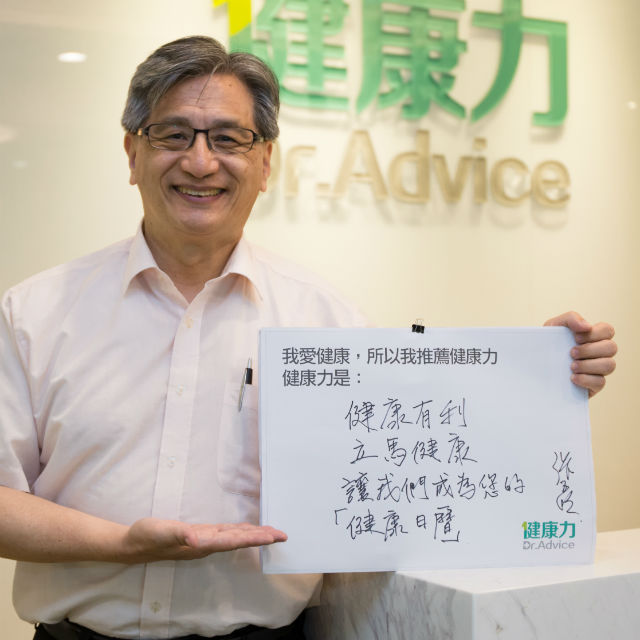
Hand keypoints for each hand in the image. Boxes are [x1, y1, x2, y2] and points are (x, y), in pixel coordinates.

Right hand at [123, 518, 286, 562]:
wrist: (134, 544)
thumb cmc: (148, 536)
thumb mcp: (162, 531)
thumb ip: (180, 534)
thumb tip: (197, 538)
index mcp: (203, 543)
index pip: (235, 540)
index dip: (255, 538)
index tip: (273, 537)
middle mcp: (207, 543)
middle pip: (240, 540)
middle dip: (262, 538)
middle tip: (284, 535)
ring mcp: (204, 540)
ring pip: (235, 537)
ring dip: (254, 535)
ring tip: (272, 533)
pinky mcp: (199, 535)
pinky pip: (226, 533)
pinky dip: (240, 531)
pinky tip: (245, 530)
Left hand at [544, 311, 616, 396]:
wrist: (536, 365)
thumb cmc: (548, 342)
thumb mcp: (554, 326)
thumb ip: (571, 318)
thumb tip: (587, 326)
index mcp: (592, 336)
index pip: (607, 330)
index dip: (595, 334)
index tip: (576, 338)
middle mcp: (599, 352)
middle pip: (611, 348)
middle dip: (590, 350)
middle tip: (571, 353)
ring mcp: (598, 369)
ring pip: (609, 365)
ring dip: (589, 365)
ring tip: (571, 366)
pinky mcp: (593, 384)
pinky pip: (600, 382)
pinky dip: (586, 379)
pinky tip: (572, 378)